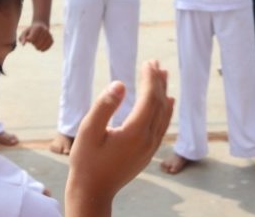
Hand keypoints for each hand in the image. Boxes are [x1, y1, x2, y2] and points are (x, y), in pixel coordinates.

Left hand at [19, 21, 53, 51]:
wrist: (41, 26)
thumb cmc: (31, 31)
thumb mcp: (25, 32)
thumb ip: (22, 38)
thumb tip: (23, 44)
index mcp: (37, 28)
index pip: (31, 39)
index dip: (29, 40)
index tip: (29, 38)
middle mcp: (45, 30)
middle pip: (36, 44)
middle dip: (33, 43)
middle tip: (33, 40)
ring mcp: (49, 35)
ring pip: (41, 46)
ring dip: (37, 47)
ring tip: (36, 44)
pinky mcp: (52, 39)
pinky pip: (47, 47)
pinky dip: (43, 49)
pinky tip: (41, 48)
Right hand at [66, 60, 173, 205]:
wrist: (92, 192)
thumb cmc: (86, 161)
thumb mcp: (88, 131)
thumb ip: (104, 106)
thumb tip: (120, 84)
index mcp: (134, 133)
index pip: (150, 99)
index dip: (150, 79)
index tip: (148, 62)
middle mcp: (147, 140)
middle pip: (160, 105)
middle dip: (158, 82)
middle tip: (154, 62)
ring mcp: (149, 148)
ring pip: (163, 115)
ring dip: (163, 93)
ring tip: (163, 74)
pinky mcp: (147, 153)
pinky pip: (163, 126)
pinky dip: (166, 110)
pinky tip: (168, 101)